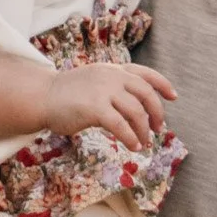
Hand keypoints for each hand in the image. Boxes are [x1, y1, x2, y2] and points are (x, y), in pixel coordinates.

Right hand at [40, 60, 174, 147]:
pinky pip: (121, 126)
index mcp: (113, 69)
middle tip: (157, 128)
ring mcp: (103, 91)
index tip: (173, 97)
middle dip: (156, 112)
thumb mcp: (95, 81)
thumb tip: (137, 108)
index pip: (146, 73)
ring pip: (136, 112)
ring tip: (143, 142)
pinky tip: (133, 146)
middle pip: (146, 93)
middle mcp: (111, 76)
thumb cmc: (68, 94)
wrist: (43, 97)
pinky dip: (130, 138)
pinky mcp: (95, 108)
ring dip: (144, 130)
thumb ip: (114, 88)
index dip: (163, 84)